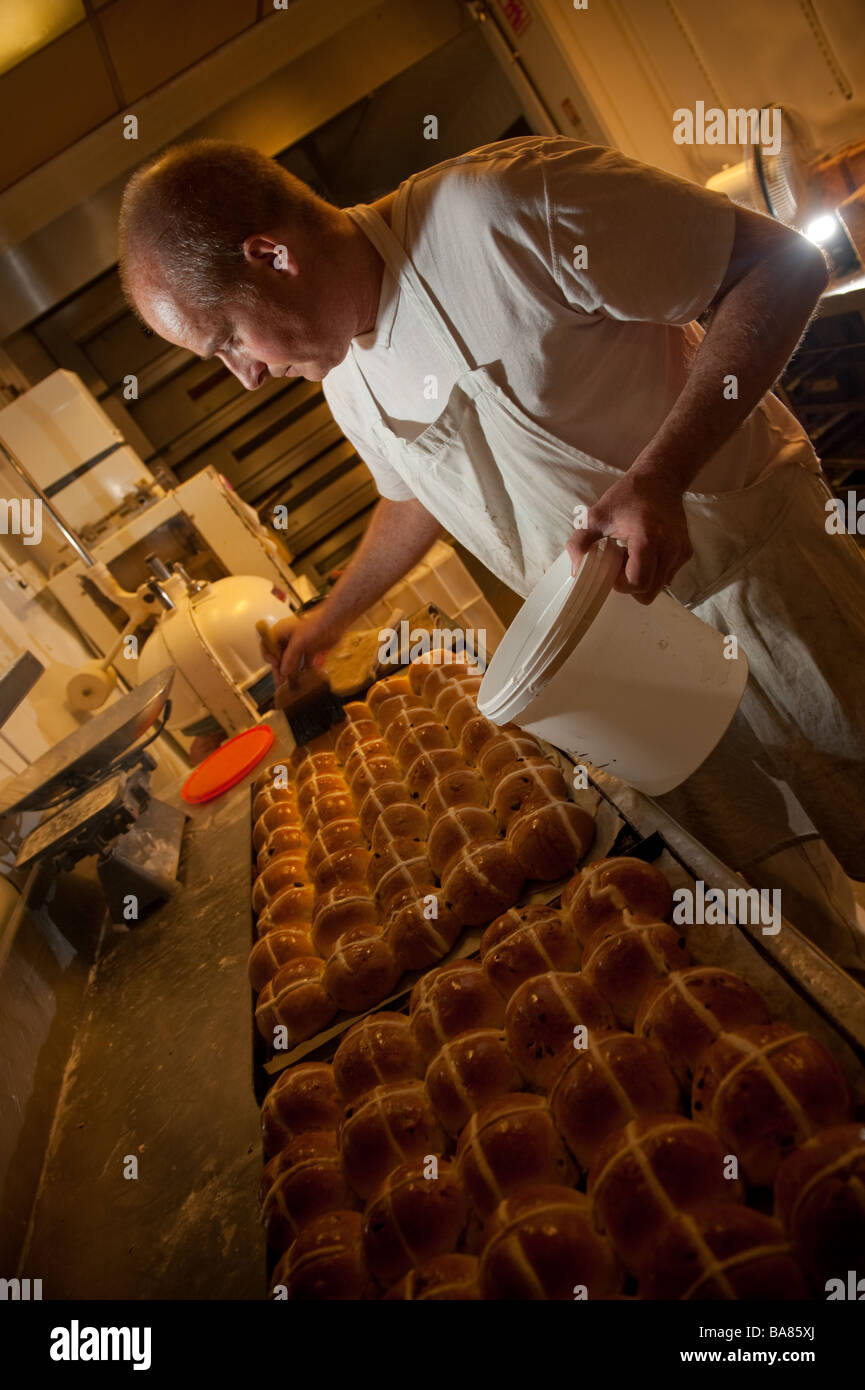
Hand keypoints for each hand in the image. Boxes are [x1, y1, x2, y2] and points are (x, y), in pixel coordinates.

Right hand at [261, 607, 341, 682]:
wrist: (335, 620)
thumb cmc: (315, 624)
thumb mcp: (299, 641)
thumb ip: (290, 657)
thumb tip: (283, 671)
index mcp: (280, 632)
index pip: (267, 646)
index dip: (269, 656)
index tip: (275, 665)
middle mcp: (288, 638)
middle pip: (279, 656)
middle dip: (280, 669)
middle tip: (281, 681)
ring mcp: (299, 644)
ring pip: (291, 660)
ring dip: (291, 671)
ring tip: (291, 683)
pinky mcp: (309, 649)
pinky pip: (303, 662)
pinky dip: (304, 669)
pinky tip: (305, 678)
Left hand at [566, 467, 692, 603]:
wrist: (660, 479)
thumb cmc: (627, 496)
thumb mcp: (596, 515)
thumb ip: (580, 542)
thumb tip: (576, 570)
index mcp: (648, 538)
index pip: (637, 582)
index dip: (620, 583)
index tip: (610, 567)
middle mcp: (670, 548)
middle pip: (648, 592)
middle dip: (630, 585)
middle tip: (619, 564)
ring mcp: (680, 552)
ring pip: (658, 587)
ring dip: (641, 579)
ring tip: (631, 555)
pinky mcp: (686, 553)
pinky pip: (666, 577)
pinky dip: (653, 572)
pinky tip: (643, 553)